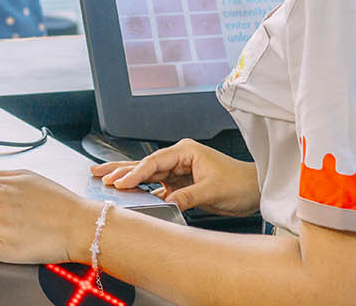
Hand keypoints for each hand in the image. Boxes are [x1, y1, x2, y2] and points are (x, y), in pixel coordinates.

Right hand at [90, 139, 260, 215]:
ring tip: (105, 179)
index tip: (119, 183)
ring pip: (147, 175)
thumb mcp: (212, 190)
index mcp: (186, 151)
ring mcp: (179, 171)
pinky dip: (143, 191)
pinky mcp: (181, 184)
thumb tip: (167, 203)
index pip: (154, 162)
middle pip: (145, 164)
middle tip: (98, 173)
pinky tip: (129, 195)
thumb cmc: (241, 183)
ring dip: (128, 179)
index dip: (135, 173)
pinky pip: (157, 188)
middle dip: (121, 169)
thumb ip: (187, 196)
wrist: (257, 191)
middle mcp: (180, 159)